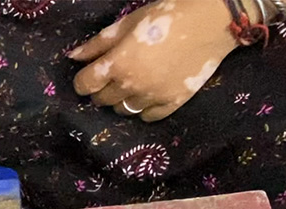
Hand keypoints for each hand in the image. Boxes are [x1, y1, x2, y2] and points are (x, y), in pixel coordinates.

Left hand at [70, 0, 242, 120]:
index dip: (83, 80)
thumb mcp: (128, 23)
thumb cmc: (167, 15)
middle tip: (112, 75)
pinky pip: (148, 117)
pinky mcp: (173, 103)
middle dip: (102, 89)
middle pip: (102, 100)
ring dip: (121, 100)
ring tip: (132, 84)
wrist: (211, 22)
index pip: (85, 84)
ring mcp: (152, 97)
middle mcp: (132, 86)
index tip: (90, 74)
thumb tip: (73, 57)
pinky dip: (144, 109)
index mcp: (118, 63)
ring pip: (124, 110)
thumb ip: (98, 43)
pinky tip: (148, 94)